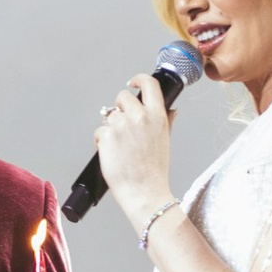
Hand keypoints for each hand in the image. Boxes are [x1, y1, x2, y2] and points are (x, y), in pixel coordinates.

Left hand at [93, 73, 176, 228]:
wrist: (144, 191)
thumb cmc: (154, 170)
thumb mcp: (165, 141)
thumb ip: (166, 121)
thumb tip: (172, 110)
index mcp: (157, 116)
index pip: (149, 84)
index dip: (139, 79)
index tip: (133, 83)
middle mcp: (140, 117)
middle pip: (123, 96)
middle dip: (120, 107)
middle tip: (122, 124)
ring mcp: (121, 125)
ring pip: (109, 115)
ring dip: (111, 127)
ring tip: (120, 146)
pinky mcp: (106, 136)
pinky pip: (99, 131)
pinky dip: (102, 141)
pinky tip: (112, 153)